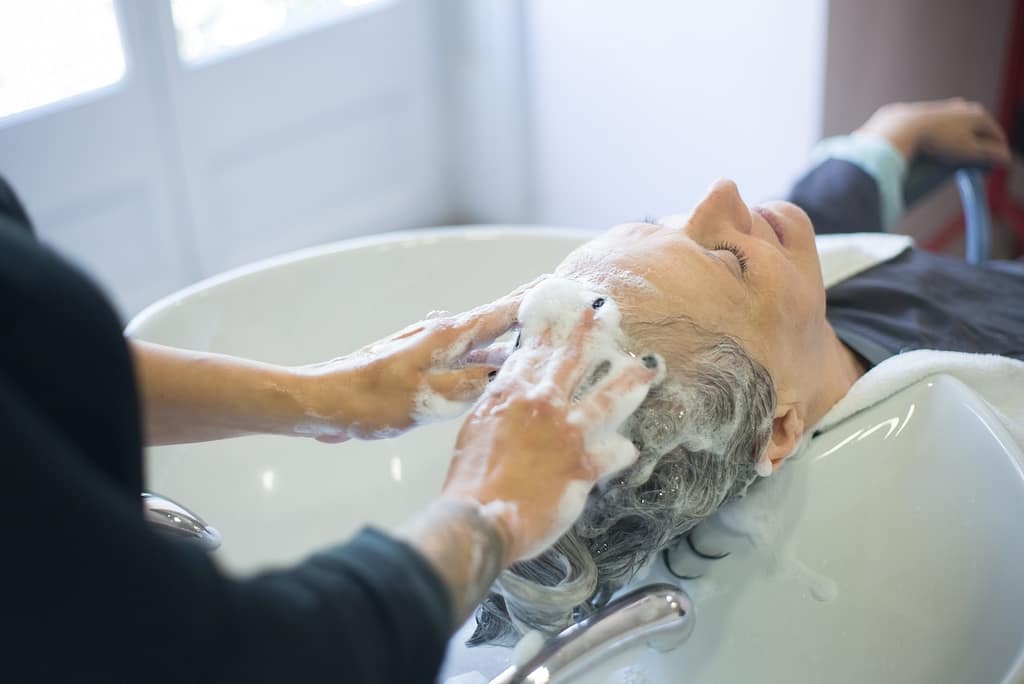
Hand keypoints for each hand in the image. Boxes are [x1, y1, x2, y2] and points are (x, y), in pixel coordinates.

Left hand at [296, 279, 542, 440]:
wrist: (324, 400)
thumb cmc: (369, 400)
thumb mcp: (427, 398)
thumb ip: (469, 384)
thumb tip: (505, 373)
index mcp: (448, 337)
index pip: (503, 312)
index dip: (535, 299)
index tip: (565, 287)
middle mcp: (444, 338)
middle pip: (498, 324)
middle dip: (532, 316)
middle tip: (566, 311)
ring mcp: (434, 351)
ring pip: (484, 345)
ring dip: (513, 343)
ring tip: (545, 343)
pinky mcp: (424, 368)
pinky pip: (468, 361)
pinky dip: (491, 362)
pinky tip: (502, 373)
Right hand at [441, 283, 660, 564]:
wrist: (479, 516)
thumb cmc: (471, 479)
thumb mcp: (478, 429)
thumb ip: (502, 407)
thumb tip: (515, 395)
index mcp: (511, 393)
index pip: (533, 350)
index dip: (551, 330)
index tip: (563, 313)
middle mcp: (541, 403)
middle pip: (573, 359)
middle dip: (592, 331)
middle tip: (608, 310)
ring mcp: (566, 432)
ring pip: (608, 397)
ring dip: (631, 381)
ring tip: (650, 369)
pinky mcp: (583, 464)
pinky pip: (616, 452)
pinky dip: (624, 450)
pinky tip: (631, 449)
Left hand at [858, 97, 1010, 163]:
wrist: (901, 130)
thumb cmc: (937, 141)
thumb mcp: (968, 152)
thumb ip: (990, 155)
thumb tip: (1006, 160)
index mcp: (977, 115)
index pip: (996, 136)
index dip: (995, 155)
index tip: (988, 170)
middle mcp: (961, 107)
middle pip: (976, 131)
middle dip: (977, 148)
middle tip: (971, 166)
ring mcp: (941, 108)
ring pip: (955, 129)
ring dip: (957, 143)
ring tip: (951, 159)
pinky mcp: (921, 114)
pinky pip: (934, 129)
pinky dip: (936, 139)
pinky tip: (931, 148)